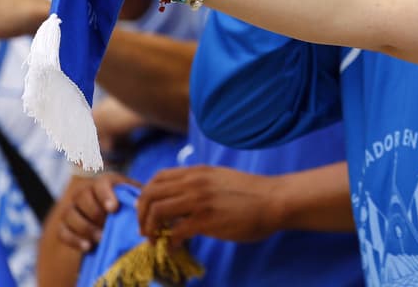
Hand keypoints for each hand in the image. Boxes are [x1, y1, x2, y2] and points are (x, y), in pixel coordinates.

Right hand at [57, 172, 135, 251]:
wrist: (113, 216)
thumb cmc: (127, 204)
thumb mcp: (134, 197)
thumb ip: (137, 198)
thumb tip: (138, 205)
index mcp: (103, 182)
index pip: (100, 184)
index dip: (105, 195)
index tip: (113, 209)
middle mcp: (84, 192)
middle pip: (82, 197)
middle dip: (95, 213)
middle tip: (107, 227)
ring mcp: (71, 208)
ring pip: (69, 214)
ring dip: (85, 228)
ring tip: (100, 238)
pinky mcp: (64, 226)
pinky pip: (62, 232)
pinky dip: (74, 240)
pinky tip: (88, 247)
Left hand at [137, 166, 281, 243]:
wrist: (276, 199)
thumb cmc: (253, 192)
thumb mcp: (221, 179)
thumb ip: (200, 186)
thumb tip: (182, 202)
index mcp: (198, 172)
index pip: (157, 178)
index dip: (146, 196)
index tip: (149, 212)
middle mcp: (195, 182)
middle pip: (150, 194)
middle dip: (141, 214)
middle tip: (147, 229)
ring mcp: (200, 200)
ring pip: (157, 211)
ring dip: (151, 229)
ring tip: (157, 239)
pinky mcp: (207, 220)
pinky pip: (175, 232)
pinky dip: (169, 242)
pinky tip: (176, 247)